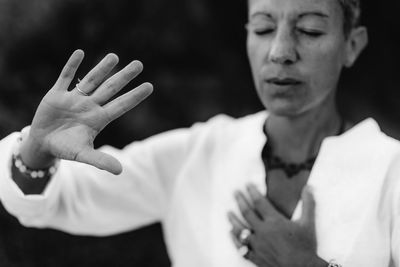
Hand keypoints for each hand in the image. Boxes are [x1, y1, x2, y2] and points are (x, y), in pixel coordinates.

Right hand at [21, 50, 152, 174]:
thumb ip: (100, 160)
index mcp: (98, 119)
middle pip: (110, 88)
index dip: (134, 96)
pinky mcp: (56, 94)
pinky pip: (65, 77)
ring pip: (91, 80)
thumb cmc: (66, 149)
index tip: (150, 86)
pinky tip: (80, 53)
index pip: (121, 105)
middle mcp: (90, 106)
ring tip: (115, 57)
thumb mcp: (83, 155)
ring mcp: (74, 99)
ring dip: (102, 68)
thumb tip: (120, 171)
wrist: (43, 144)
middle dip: (124, 77)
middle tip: (139, 64)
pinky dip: (72, 66)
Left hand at [228, 184, 325, 266]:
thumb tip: (309, 187)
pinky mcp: (256, 257)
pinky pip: (241, 247)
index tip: (247, 184)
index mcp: (274, 221)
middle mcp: (263, 231)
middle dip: (240, 201)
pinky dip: (234, 239)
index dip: (252, 192)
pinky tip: (231, 233)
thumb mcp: (309, 223)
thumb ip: (308, 204)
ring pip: (240, 229)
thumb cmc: (306, 246)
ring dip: (233, 219)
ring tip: (228, 212)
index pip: (259, 202)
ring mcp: (258, 245)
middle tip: (235, 192)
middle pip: (247, 213)